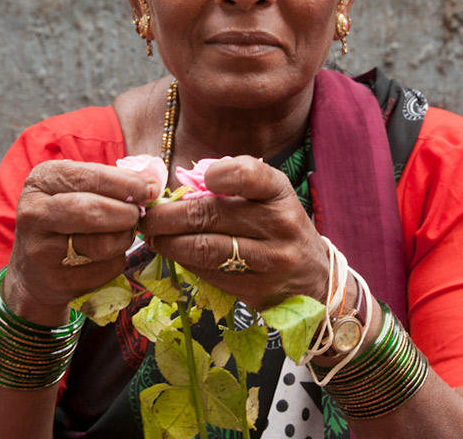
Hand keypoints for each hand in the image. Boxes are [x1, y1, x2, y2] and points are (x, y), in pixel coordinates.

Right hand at [2, 160, 161, 323]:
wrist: (35, 269)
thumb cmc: (67, 217)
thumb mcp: (77, 189)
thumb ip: (113, 181)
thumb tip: (153, 183)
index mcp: (42, 180)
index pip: (89, 177)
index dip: (126, 183)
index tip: (152, 189)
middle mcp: (34, 213)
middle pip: (91, 211)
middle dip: (126, 212)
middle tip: (139, 214)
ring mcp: (41, 250)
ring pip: (102, 243)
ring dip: (124, 238)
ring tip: (124, 233)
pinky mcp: (55, 280)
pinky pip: (105, 269)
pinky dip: (117, 261)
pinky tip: (108, 255)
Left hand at [138, 156, 329, 310]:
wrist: (315, 277)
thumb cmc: (278, 227)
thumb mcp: (267, 198)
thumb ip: (231, 188)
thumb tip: (176, 191)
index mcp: (278, 191)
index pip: (248, 174)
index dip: (217, 174)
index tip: (196, 180)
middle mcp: (279, 222)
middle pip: (211, 214)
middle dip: (168, 215)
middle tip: (146, 216)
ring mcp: (271, 258)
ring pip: (206, 247)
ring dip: (169, 242)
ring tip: (152, 237)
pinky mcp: (258, 287)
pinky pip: (210, 273)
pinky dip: (185, 262)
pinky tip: (173, 255)